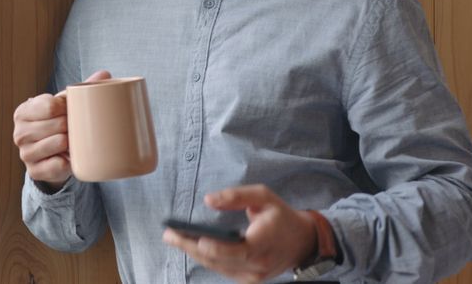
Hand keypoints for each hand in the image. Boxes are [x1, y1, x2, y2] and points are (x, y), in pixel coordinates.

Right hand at [13, 70, 110, 190]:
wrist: (51, 154)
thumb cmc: (58, 123)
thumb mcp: (65, 105)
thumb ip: (82, 88)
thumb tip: (105, 73)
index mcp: (23, 111)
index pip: (50, 106)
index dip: (67, 108)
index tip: (71, 110)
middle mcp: (19, 132)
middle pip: (57, 124)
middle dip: (72, 126)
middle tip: (76, 128)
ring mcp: (25, 153)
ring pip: (58, 143)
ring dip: (71, 143)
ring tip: (73, 141)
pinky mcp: (34, 171)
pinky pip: (58, 165)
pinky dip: (68, 161)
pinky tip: (69, 157)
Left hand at [162, 185, 316, 283]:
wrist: (302, 242)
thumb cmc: (280, 215)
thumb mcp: (263, 196)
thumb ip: (235, 196)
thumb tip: (208, 200)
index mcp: (264, 243)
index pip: (236, 251)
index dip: (214, 248)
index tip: (194, 238)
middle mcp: (258, 264)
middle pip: (219, 260)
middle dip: (190, 247)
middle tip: (169, 235)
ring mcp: (253, 276)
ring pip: (217, 267)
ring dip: (194, 253)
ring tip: (174, 238)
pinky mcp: (249, 280)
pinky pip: (222, 270)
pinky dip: (206, 258)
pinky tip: (191, 246)